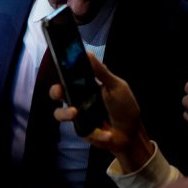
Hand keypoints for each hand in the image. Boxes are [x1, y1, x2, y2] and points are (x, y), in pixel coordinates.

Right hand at [51, 53, 153, 172]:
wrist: (132, 133)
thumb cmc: (124, 107)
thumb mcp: (116, 86)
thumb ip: (101, 72)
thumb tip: (87, 52)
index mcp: (85, 87)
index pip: (68, 77)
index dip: (61, 72)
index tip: (60, 67)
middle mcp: (78, 99)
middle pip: (57, 93)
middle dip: (55, 91)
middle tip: (60, 92)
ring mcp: (78, 116)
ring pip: (59, 113)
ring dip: (65, 113)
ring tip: (75, 113)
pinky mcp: (81, 131)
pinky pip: (81, 130)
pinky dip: (97, 133)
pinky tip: (108, 134)